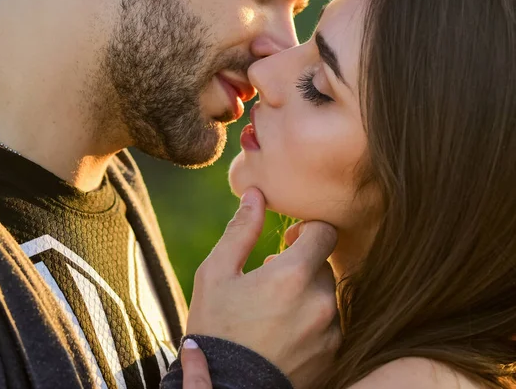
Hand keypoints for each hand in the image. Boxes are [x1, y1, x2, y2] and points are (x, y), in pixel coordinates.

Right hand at [187, 188, 340, 388]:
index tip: (288, 241)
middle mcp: (320, 301)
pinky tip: (284, 330)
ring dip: (307, 292)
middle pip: (325, 263)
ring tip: (275, 308)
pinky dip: (313, 320)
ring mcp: (330, 332)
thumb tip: (256, 193)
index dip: (308, 230)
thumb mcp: (216, 273)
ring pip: (327, 294)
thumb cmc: (216, 328)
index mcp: (293, 275)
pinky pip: (331, 324)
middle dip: (303, 263)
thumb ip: (241, 229)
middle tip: (272, 278)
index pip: (325, 232)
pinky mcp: (332, 355)